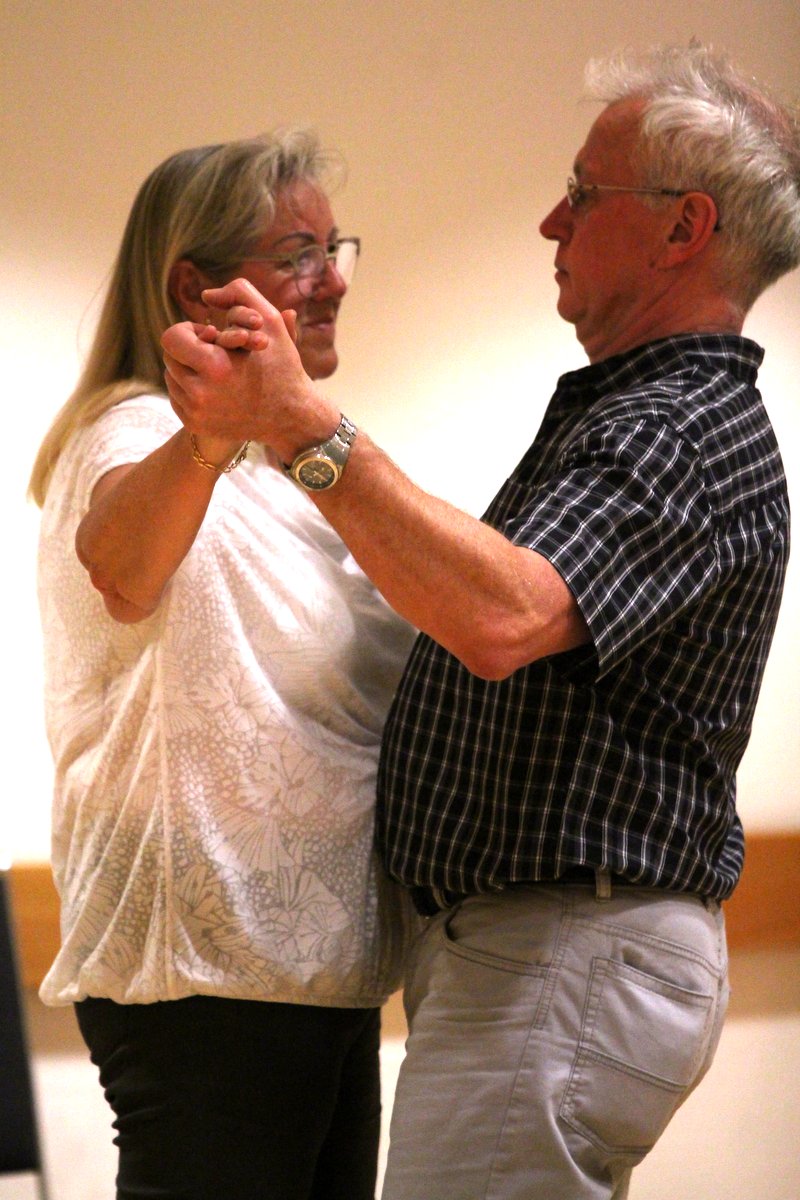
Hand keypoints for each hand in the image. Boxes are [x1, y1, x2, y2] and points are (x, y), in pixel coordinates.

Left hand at [161, 279, 336, 456]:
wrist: (290, 417)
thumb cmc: (281, 367)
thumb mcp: (269, 324)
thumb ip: (240, 295)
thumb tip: (206, 295)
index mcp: (216, 366)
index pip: (171, 337)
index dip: (189, 331)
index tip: (210, 335)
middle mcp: (201, 394)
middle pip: (169, 357)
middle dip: (189, 350)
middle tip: (214, 352)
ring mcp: (196, 413)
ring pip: (171, 377)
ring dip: (188, 369)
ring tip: (215, 371)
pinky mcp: (194, 425)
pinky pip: (176, 398)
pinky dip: (190, 389)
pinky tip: (213, 388)